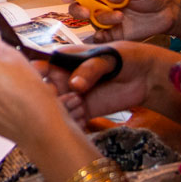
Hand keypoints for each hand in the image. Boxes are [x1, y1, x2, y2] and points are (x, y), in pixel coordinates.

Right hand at [39, 41, 167, 124]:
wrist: (147, 77)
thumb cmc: (127, 57)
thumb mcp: (108, 57)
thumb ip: (90, 68)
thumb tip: (74, 85)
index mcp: (63, 59)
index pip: (39, 66)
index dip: (33, 76)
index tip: (45, 84)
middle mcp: (63, 78)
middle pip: (42, 91)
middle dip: (48, 98)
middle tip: (66, 98)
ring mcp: (72, 95)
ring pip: (54, 109)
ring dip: (62, 112)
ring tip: (81, 106)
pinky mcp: (84, 110)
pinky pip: (70, 121)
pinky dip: (72, 124)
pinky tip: (83, 119)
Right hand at [72, 0, 180, 40]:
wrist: (169, 13)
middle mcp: (102, 5)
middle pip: (81, 7)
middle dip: (79, 9)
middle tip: (88, 11)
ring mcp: (107, 21)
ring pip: (92, 21)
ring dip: (102, 19)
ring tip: (120, 17)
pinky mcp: (114, 35)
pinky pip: (101, 38)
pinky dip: (100, 37)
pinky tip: (107, 34)